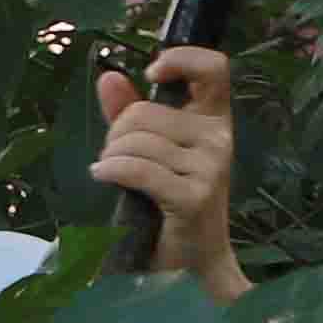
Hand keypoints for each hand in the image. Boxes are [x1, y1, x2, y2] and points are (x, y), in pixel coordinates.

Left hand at [91, 45, 234, 288]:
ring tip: (110, 174)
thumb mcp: (155, 153)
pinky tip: (103, 178)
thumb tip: (108, 77)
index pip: (214, 67)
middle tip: (114, 157)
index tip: (151, 75)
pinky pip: (137, 168)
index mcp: (215, 120)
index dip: (181, 58)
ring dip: (110, 157)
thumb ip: (131, 114)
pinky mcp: (194, 196)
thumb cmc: (172, 205)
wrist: (194, 264)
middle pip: (145, 112)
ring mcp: (210, 167)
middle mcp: (219, 138)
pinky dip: (111, 171)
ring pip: (137, 141)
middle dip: (116, 133)